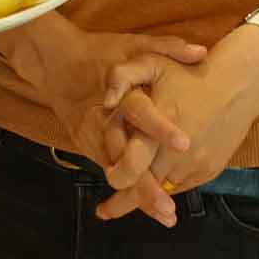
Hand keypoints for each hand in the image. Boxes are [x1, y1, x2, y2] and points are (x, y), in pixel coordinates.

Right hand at [3, 16, 206, 225]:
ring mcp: (95, 137)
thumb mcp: (133, 43)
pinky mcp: (89, 147)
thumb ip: (167, 47)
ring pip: (118, 172)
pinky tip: (149, 209)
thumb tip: (202, 53)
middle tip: (169, 206)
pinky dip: (129, 192)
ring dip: (140, 196)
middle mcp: (106, 120)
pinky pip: (111, 172)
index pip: (141, 112)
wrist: (56, 62)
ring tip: (165, 215)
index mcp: (120, 94)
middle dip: (147, 183)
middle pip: (126, 156)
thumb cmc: (100, 52)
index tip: (185, 143)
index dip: (161, 128)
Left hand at [102, 26, 258, 215]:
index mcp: (159, 126)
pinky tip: (156, 188)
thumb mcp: (152, 63)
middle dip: (124, 202)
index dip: (116, 180)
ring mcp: (196, 164)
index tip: (100, 197)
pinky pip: (183, 187)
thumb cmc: (190, 73)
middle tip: (105, 211)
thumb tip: (105, 102)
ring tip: (128, 202)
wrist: (239, 83)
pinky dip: (168, 189)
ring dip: (147, 198)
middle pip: (145, 188)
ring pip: (164, 191)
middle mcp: (177, 152)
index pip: (132, 166)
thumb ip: (122, 77)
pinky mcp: (210, 170)